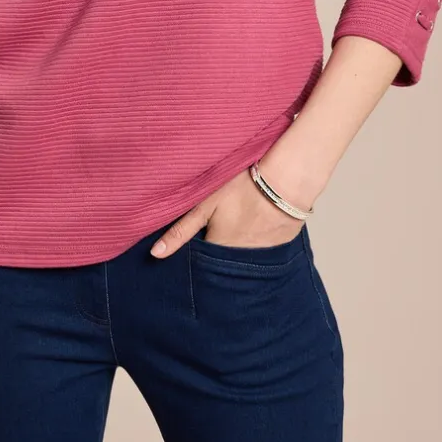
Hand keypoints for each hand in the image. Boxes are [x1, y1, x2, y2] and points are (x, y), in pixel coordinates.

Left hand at [149, 162, 308, 258]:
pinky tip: (259, 222)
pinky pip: (263, 251)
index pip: (201, 258)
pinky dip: (259, 241)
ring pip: (243, 256)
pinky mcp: (280, 248)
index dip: (197, 246)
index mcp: (218, 250)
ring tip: (242, 221)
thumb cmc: (242, 187)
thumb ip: (181, 231)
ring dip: (239, 244)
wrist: (286, 180)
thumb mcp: (205, 205)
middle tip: (223, 222)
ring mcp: (262, 256)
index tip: (200, 231)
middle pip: (222, 260)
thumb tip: (155, 255)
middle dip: (218, 248)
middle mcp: (239, 260)